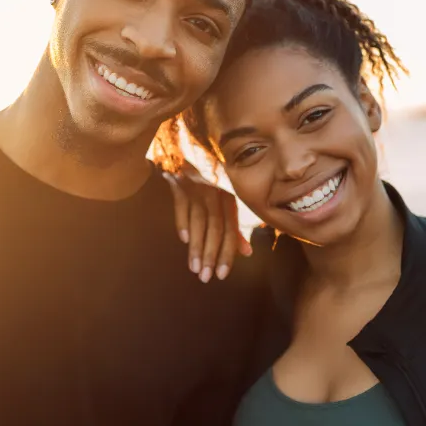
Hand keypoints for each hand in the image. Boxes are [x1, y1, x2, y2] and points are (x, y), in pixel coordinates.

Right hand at [163, 162, 250, 282]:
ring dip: (196, 246)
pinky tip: (184, 239)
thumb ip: (235, 226)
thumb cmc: (210, 179)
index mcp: (229, 197)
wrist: (187, 147)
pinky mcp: (179, 180)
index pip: (230, 230)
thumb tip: (247, 252)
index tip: (221, 274)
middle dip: (211, 254)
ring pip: (199, 220)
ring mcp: (197, 186)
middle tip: (205, 277)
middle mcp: (216, 193)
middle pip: (215, 227)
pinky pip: (181, 203)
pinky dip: (182, 221)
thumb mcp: (226, 199)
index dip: (227, 252)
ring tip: (194, 268)